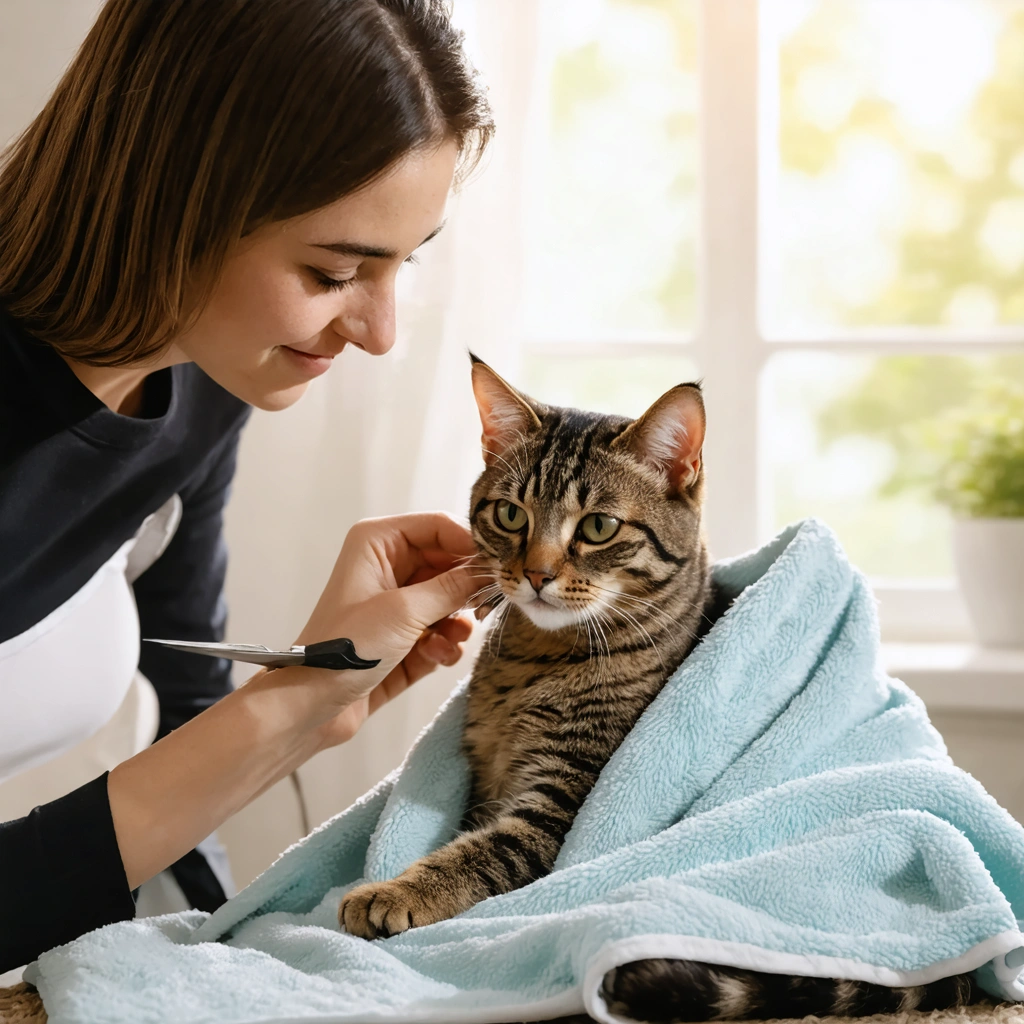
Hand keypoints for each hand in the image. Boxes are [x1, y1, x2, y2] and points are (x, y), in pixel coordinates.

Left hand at [271, 512, 482, 745]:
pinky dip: (445, 645)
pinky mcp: (405, 638)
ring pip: (450, 600)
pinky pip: (442, 631)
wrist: (311, 707)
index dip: (471, 545)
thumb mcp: (404, 612)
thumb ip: (453, 588)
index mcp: (378, 542)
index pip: (440, 527)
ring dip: (456, 623)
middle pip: (450, 564)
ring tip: (450, 641)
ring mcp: (397, 603)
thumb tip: (492, 572)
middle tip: (485, 609)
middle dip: (467, 589)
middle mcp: (388, 566)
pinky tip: (435, 658)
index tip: (500, 568)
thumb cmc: (344, 648)